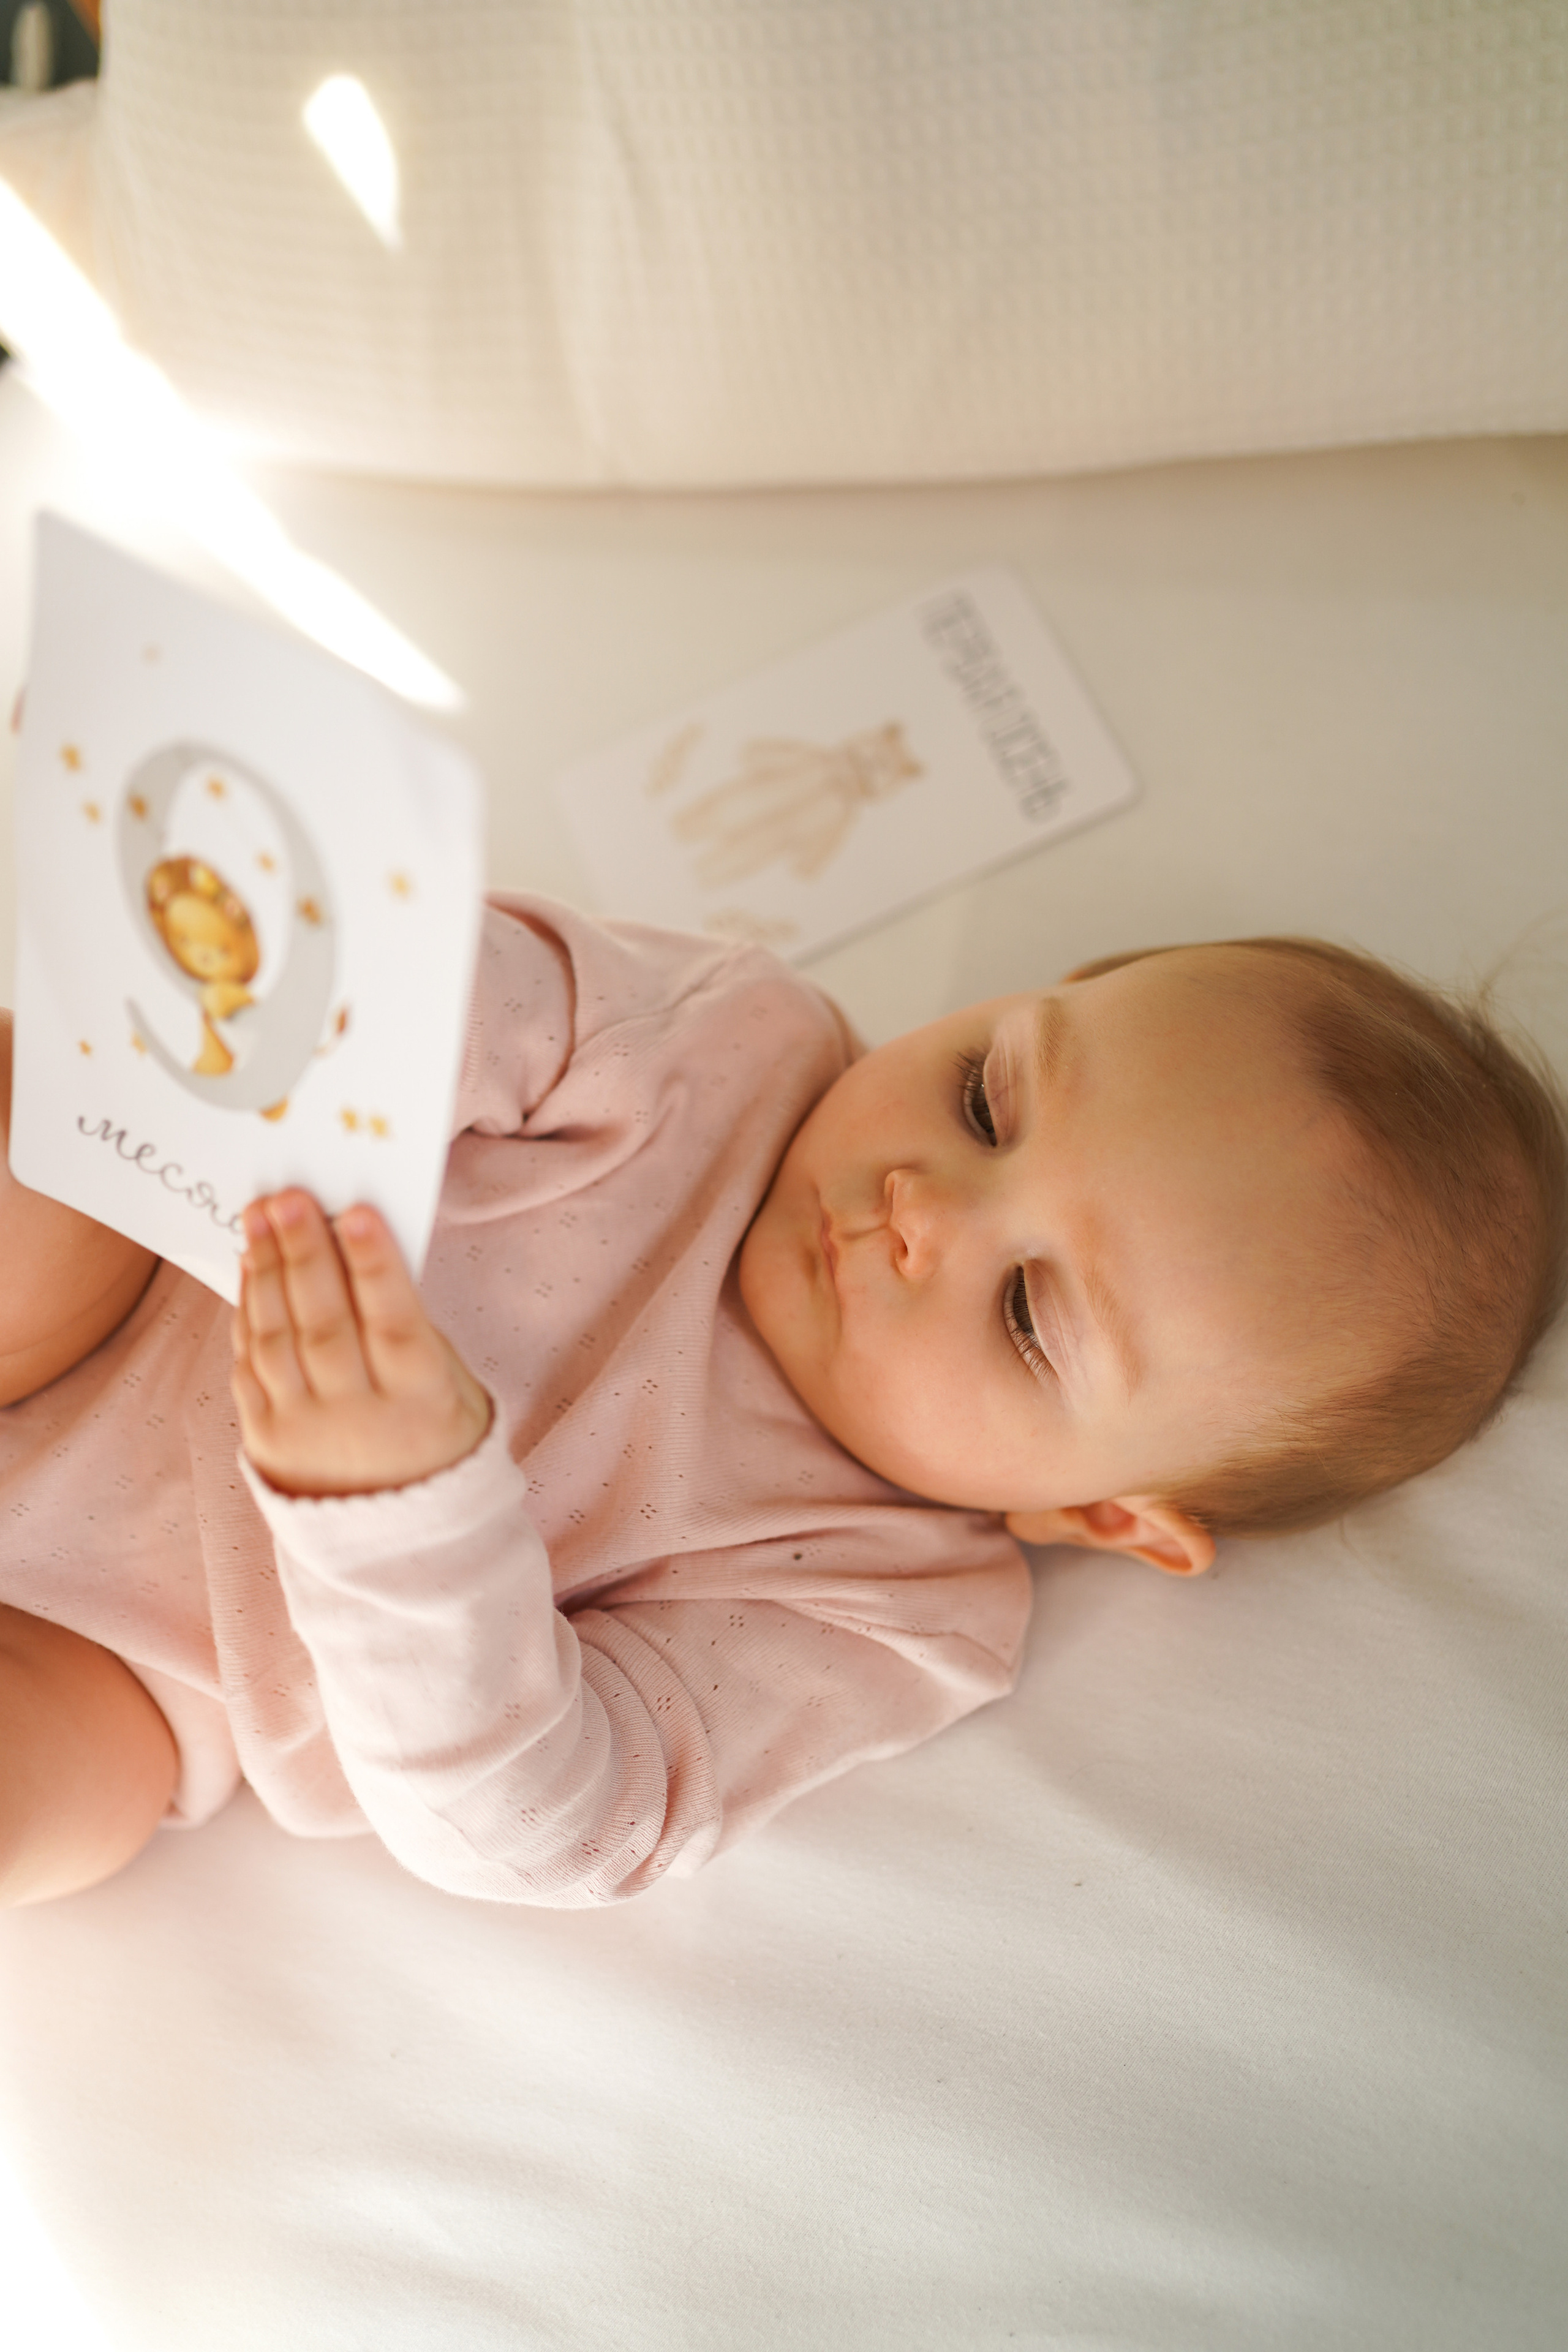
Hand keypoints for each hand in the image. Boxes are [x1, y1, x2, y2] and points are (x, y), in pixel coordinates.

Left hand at [231, 1191, 491, 1497]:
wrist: (399, 1537)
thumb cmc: (434, 1433)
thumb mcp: (449, 1384)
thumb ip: (409, 1326)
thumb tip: (359, 1250)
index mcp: (421, 1403)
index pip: (393, 1325)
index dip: (375, 1267)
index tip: (358, 1213)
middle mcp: (359, 1420)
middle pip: (325, 1325)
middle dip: (305, 1254)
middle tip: (290, 1197)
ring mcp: (305, 1431)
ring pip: (279, 1339)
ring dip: (267, 1270)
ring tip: (261, 1216)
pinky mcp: (265, 1437)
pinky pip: (250, 1364)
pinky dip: (248, 1310)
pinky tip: (251, 1266)